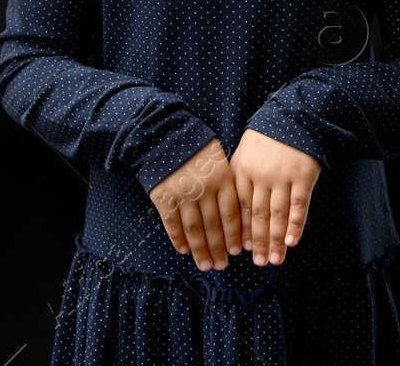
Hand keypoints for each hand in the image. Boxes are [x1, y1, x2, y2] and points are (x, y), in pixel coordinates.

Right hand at [147, 137, 241, 271]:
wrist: (164, 133)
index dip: (234, 236)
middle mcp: (204, 188)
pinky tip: (184, 250)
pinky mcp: (163, 196)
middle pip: (213, 226)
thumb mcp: (219, 159)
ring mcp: (182, 193)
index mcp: (222, 178)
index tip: (236, 252)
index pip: (231, 214)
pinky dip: (178, 238)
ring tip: (205, 265)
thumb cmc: (197, 147)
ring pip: (194, 229)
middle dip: (218, 249)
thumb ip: (227, 184)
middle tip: (221, 266)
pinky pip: (172, 223)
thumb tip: (237, 217)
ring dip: (200, 250)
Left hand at [231, 128, 320, 265]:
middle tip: (258, 263)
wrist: (296, 115)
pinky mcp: (303, 176)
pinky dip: (295, 225)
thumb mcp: (245, 151)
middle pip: (257, 215)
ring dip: (275, 240)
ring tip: (274, 260)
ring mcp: (282, 176)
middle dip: (257, 242)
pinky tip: (291, 242)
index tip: (240, 250)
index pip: (240, 207)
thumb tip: (234, 208)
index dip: (240, 231)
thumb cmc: (268, 136)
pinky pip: (299, 206)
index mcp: (242, 170)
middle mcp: (260, 175)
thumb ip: (238, 176)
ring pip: (277, 214)